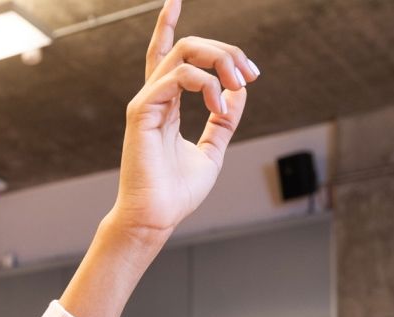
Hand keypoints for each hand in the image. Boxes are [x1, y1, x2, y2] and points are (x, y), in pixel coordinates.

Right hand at [61, 0, 259, 316]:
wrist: (155, 218)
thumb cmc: (177, 193)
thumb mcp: (213, 150)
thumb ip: (224, 120)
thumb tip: (239, 91)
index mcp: (166, 104)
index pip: (167, 54)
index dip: (169, 22)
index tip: (187, 9)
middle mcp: (154, 97)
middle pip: (187, 47)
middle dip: (225, 51)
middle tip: (251, 73)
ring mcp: (146, 102)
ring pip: (183, 52)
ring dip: (219, 61)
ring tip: (237, 85)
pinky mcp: (142, 111)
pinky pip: (179, 77)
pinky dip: (206, 85)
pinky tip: (219, 104)